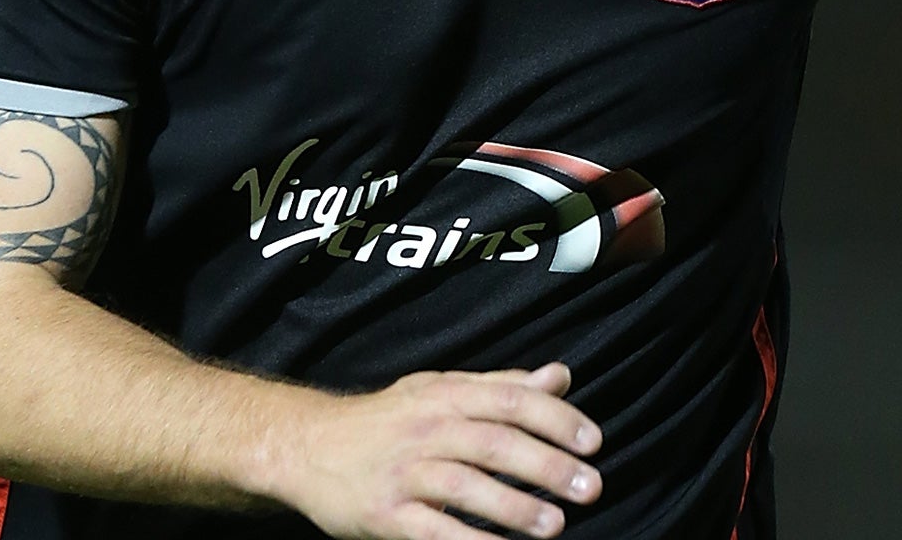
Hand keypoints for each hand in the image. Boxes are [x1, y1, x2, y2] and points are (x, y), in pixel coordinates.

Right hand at [277, 361, 602, 538]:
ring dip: (515, 507)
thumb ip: (501, 386)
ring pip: (465, 485)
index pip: (510, 400)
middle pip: (494, 443)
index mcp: (446, 395)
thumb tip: (560, 376)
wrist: (308, 446)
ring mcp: (404, 472)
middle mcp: (426, 428)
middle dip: (547, 466)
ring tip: (555, 525)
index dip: (555, 420)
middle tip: (590, 488)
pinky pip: (431, 529)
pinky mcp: (384, 513)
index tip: (593, 442)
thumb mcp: (439, 390)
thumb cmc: (386, 419)